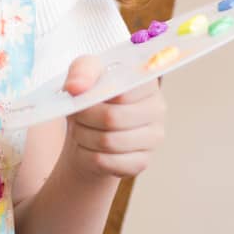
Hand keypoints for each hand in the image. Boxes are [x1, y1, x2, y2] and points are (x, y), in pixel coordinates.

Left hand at [59, 53, 166, 181]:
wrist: (91, 129)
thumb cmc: (92, 97)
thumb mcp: (84, 73)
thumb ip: (82, 71)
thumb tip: (76, 87)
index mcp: (146, 81)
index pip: (121, 91)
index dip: (93, 96)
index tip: (81, 96)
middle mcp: (157, 108)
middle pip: (112, 117)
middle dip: (84, 118)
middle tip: (76, 115)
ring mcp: (153, 137)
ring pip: (108, 141)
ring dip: (83, 136)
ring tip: (80, 129)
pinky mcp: (142, 161)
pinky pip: (107, 161)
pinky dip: (88, 155)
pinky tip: (89, 147)